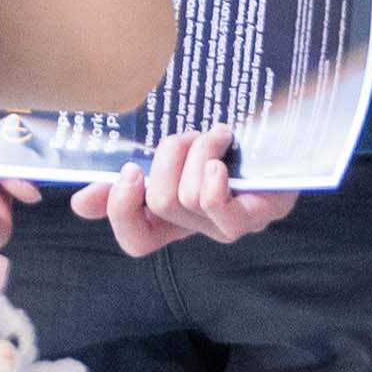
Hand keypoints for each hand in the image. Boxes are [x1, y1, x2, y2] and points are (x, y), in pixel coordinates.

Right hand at [90, 128, 301, 254]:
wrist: (291, 130)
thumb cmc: (229, 142)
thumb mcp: (173, 155)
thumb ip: (129, 176)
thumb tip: (81, 201)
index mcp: (177, 217)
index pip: (137, 241)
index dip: (121, 212)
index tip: (127, 171)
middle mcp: (202, 227)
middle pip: (160, 203)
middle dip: (167, 158)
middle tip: (187, 134)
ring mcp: (231, 224)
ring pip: (187, 197)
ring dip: (197, 152)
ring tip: (217, 135)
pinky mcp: (261, 214)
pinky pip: (218, 207)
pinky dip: (212, 179)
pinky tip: (222, 160)